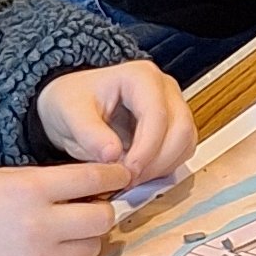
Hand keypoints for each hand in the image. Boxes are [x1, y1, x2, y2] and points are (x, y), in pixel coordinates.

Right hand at [0, 162, 129, 255]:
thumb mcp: (0, 178)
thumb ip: (44, 182)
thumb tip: (87, 187)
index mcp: (30, 189)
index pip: (93, 180)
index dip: (113, 175)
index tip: (120, 175)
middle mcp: (40, 225)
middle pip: (102, 219)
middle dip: (102, 211)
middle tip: (91, 208)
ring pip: (92, 249)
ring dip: (87, 239)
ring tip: (67, 232)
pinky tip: (53, 254)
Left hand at [36, 61, 196, 192]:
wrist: (72, 105)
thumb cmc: (72, 101)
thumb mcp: (69, 113)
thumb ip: (89, 133)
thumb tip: (112, 154)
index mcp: (140, 77)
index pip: (157, 114)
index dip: (146, 148)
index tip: (128, 171)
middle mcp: (163, 88)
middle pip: (180, 128)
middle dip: (157, 161)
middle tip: (130, 179)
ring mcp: (172, 106)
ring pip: (186, 142)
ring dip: (162, 167)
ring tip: (131, 177)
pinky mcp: (173, 126)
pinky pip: (181, 151)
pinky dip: (164, 167)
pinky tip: (140, 172)